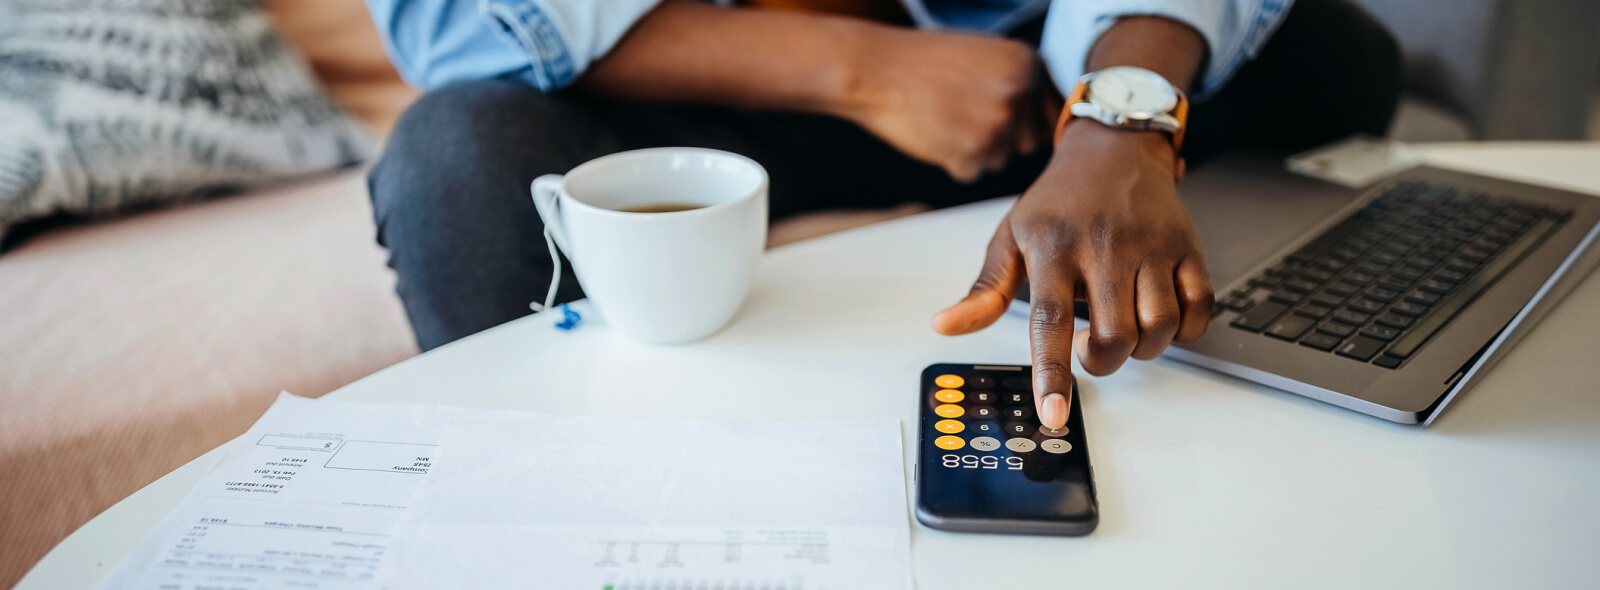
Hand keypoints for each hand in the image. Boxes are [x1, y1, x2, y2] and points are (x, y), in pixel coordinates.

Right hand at [841, 29, 1058, 181]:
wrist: (875, 69)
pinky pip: (972, 172)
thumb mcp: (984, 56)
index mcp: (1028, 63)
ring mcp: (999, 124)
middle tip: (964, 119)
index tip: (1007, 125)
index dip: (1026, 123)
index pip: (1050, 112)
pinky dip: (952, 162)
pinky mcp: (973, 153)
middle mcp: (1021, 92)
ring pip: (1000, 161)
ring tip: (944, 120)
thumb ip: (1017, 83)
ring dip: (975, 151)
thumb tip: (1041, 119)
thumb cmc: (922, 62)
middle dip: (1002, 140)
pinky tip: (933, 133)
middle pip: (1029, 143)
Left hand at [932, 122, 1214, 428]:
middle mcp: (1106, 247)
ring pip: (1160, 326)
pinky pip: (1200, 307)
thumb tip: (945, 326)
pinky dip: (1186, 329)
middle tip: (1089, 347)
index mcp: (1054, 248)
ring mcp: (1151, 246)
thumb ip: (984, 290)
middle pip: (1113, 335)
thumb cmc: (1059, 201)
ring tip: (1124, 331)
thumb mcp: (1010, 237)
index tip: (1052, 414)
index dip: (1052, 373)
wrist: (1114, 148)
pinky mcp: (1187, 246)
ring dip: (1144, 348)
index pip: (1050, 321)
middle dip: (1102, 362)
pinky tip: (1161, 318)